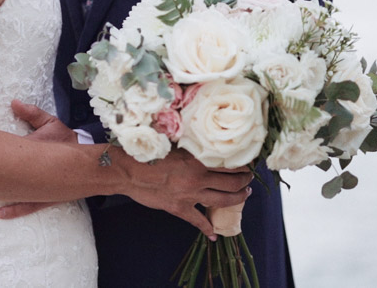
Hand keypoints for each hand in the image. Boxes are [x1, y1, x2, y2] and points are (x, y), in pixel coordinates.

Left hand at [0, 100, 72, 218]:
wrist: (92, 161)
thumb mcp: (52, 123)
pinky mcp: (48, 197)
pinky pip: (29, 206)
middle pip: (4, 176)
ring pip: (13, 193)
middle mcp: (34, 172)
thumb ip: (33, 113)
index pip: (6, 152)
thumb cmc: (68, 140)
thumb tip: (13, 102)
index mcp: (32, 150)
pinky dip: (15, 210)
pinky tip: (1, 214)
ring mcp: (41, 187)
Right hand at [122, 149, 252, 240]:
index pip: (229, 163)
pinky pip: (198, 221)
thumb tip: (204, 142)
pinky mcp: (179, 208)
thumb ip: (191, 146)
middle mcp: (198, 178)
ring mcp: (190, 195)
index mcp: (197, 159)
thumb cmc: (147, 153)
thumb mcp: (173, 143)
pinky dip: (208, 229)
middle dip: (245, 181)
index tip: (247, 162)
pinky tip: (214, 234)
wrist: (127, 171)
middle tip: (249, 179)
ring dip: (238, 199)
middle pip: (232, 183)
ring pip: (223, 200)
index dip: (242, 163)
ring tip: (244, 195)